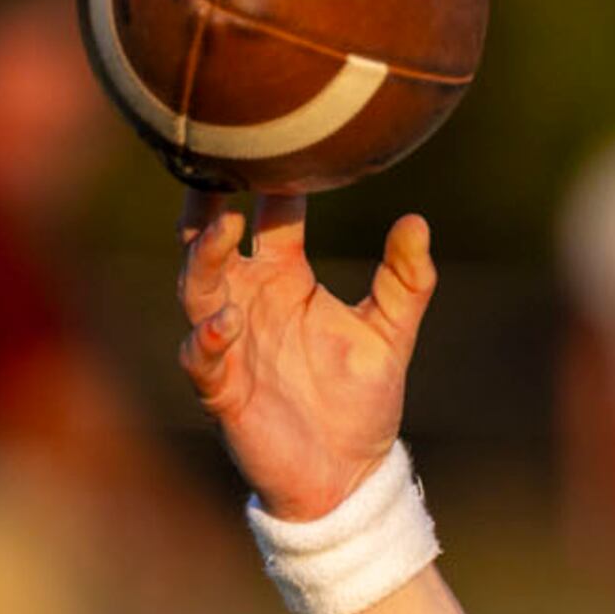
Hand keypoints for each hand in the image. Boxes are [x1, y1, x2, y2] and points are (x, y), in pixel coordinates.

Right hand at [176, 190, 436, 522]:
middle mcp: (250, 301)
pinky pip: (201, 358)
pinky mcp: (223, 390)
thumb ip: (406, 281)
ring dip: (203, 260)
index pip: (269, 213)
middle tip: (216, 169)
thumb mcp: (392, 334)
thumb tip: (417, 220)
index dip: (269, 179)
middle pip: (212, 240)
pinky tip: (224, 322)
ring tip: (219, 232)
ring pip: (197, 289)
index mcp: (285, 276)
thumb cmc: (362, 400)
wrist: (350, 475)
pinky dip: (206, 338)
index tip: (273, 138)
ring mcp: (230, 344)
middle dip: (208, 206)